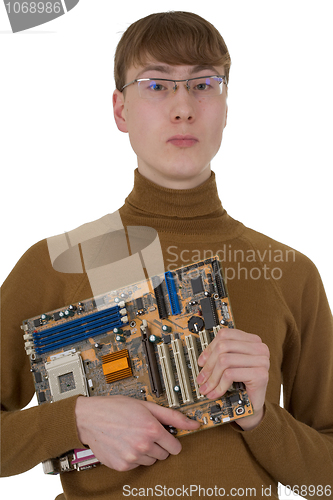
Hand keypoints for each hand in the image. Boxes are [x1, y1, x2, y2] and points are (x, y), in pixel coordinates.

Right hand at [75, 395, 199, 470]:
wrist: (90, 417)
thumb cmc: (116, 408)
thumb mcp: (147, 406)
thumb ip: (173, 416)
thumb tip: (193, 423)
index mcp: (151, 429)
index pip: (175, 447)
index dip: (170, 439)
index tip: (164, 434)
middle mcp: (143, 445)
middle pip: (164, 454)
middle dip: (158, 444)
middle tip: (145, 431)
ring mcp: (132, 457)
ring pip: (151, 461)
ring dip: (146, 451)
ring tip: (134, 436)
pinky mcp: (122, 466)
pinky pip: (137, 465)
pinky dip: (133, 457)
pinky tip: (126, 444)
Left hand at [196, 328, 269, 430]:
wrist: (253, 406)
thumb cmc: (242, 385)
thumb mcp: (230, 366)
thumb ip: (220, 355)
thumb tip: (202, 359)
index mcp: (252, 340)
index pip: (225, 335)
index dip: (210, 348)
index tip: (201, 362)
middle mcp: (260, 348)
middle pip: (223, 347)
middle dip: (208, 365)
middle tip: (201, 379)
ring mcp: (262, 361)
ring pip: (224, 360)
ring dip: (212, 377)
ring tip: (206, 388)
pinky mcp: (260, 375)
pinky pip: (230, 374)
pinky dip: (219, 385)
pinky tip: (216, 393)